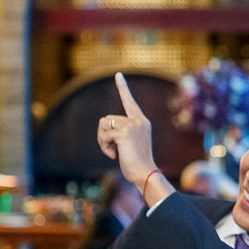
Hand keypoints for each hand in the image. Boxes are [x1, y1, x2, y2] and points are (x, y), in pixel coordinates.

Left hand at [96, 73, 158, 191]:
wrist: (145, 173)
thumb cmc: (137, 162)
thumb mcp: (131, 143)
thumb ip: (122, 130)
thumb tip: (104, 123)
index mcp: (142, 121)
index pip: (130, 101)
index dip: (123, 88)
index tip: (118, 75)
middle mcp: (138, 120)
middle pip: (107, 118)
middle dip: (104, 135)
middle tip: (113, 149)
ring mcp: (132, 126)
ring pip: (103, 125)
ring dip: (103, 140)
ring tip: (114, 152)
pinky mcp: (124, 133)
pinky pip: (104, 135)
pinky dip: (105, 147)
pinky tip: (115, 155)